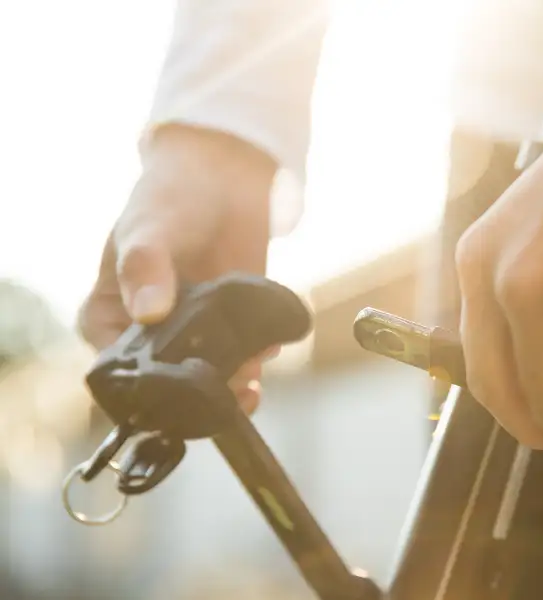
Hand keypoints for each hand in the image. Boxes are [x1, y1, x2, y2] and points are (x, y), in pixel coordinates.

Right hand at [79, 124, 279, 414]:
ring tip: (251, 376)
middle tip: (229, 389)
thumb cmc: (168, 199)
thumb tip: (149, 312)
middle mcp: (146, 334)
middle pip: (166, 383)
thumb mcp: (148, 228)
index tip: (177, 385)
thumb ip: (145, 267)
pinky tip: (267, 351)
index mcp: (107, 316)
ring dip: (231, 382)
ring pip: (207, 377)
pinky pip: (241, 360)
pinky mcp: (229, 329)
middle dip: (196, 391)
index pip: (115, 368)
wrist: (221, 179)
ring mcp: (191, 335)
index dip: (145, 385)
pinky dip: (256, 362)